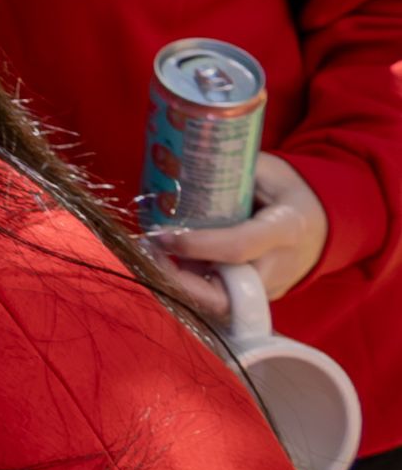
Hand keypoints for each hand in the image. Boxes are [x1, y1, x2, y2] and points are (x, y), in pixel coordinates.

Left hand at [151, 150, 329, 322]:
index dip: (196, 244)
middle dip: (180, 282)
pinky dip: (191, 287)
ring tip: (150, 257)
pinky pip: (220, 301)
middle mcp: (277, 267)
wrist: (322, 225)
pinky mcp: (256, 299)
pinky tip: (165, 265)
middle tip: (148, 255)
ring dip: (180, 285)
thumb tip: (178, 166)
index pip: (238, 246)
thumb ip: (229, 172)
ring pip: (218, 303)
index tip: (161, 234)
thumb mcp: (267, 171)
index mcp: (285, 229)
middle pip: (225, 293)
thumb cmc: (289, 192)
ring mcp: (268, 289)